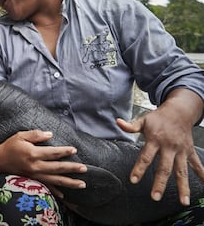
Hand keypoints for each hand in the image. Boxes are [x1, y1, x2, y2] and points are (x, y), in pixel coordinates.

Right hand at [0, 129, 86, 197]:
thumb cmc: (9, 145)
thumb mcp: (21, 135)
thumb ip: (36, 134)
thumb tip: (50, 134)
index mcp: (33, 153)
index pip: (52, 153)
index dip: (64, 151)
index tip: (74, 150)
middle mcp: (35, 166)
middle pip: (57, 168)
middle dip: (72, 169)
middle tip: (84, 169)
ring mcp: (34, 175)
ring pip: (55, 180)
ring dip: (69, 183)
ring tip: (82, 184)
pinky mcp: (31, 181)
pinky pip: (46, 188)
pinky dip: (56, 192)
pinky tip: (65, 195)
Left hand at [117, 89, 203, 205]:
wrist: (179, 111)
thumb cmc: (158, 118)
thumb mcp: (143, 120)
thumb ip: (131, 126)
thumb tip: (118, 122)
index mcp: (155, 140)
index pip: (145, 157)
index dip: (139, 168)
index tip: (134, 180)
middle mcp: (169, 147)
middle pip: (165, 168)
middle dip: (160, 183)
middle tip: (155, 197)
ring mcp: (181, 150)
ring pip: (182, 171)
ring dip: (183, 186)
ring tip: (183, 202)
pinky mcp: (189, 151)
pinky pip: (196, 164)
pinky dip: (202, 174)